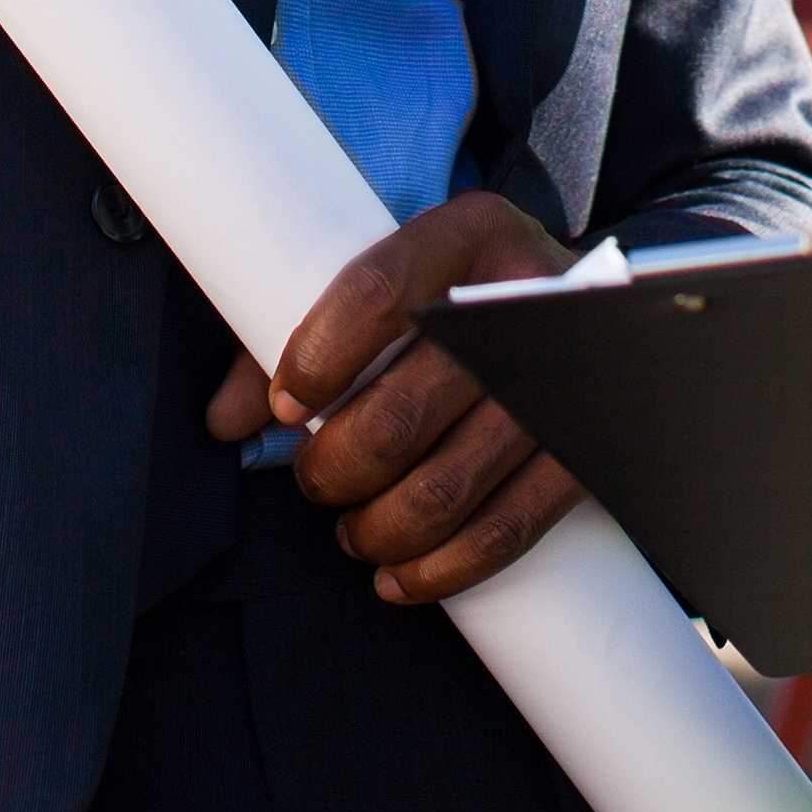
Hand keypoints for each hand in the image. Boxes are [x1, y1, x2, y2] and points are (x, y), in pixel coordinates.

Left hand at [206, 192, 588, 604]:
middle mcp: (522, 300)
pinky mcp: (586, 448)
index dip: (318, 358)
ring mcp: (561, 380)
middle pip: (401, 412)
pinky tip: (400, 575)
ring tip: (355, 529)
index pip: (377, 293)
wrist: (582, 309)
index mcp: (468, 235)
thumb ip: (300, 336)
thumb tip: (224, 420)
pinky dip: (441, 568)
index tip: (287, 405)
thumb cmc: (457, 298)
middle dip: (336, 468)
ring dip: (378, 527)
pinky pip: (506, 528)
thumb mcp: (395, 282)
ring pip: (445, 485)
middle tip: (316, 480)